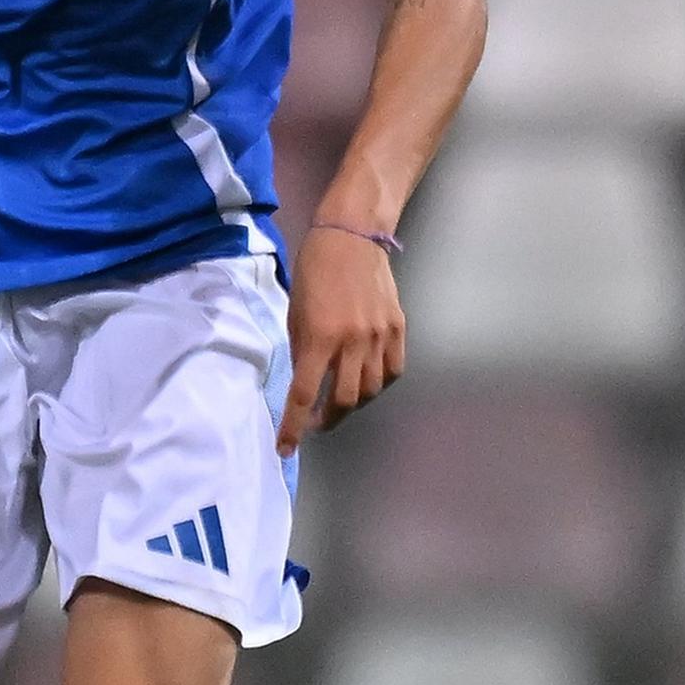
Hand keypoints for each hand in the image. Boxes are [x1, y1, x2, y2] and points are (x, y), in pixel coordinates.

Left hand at [279, 227, 405, 455]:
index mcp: (319, 337)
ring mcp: (379, 336)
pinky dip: (379, 383)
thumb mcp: (295, 313)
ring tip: (341, 400)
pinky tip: (367, 380)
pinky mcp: (398, 328)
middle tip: (316, 422)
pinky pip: (393, 370)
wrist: (352, 237)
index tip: (286, 448)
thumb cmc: (314, 271)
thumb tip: (306, 383)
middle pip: (345, 401)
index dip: (294, 427)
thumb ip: (301, 351)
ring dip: (354, 403)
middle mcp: (352, 342)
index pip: (306, 395)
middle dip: (328, 419)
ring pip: (372, 390)